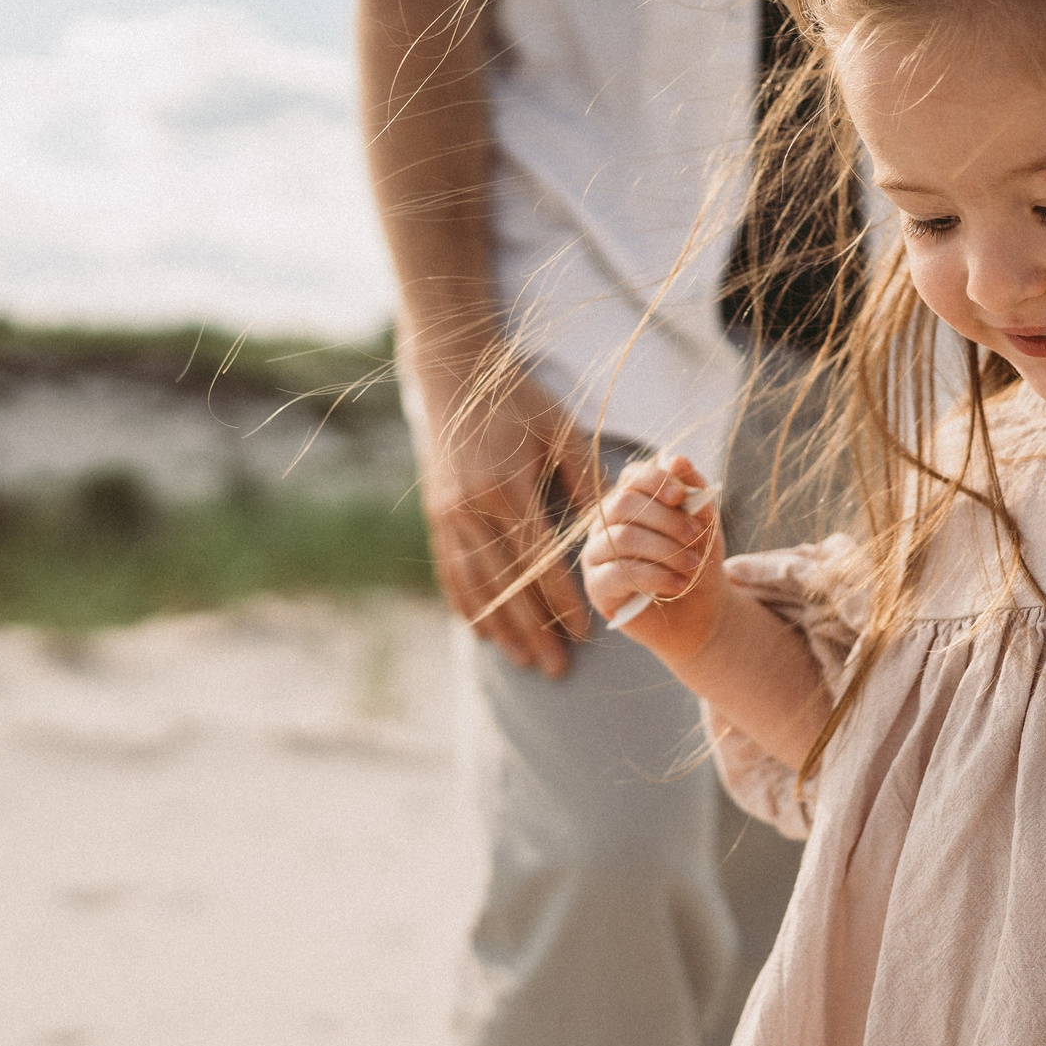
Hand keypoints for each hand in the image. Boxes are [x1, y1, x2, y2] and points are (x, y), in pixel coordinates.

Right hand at [418, 364, 600, 676]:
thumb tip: (609, 530)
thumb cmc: (521, 403)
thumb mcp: (563, 431)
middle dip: (533, 631)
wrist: (455, 376)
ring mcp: (448, 515)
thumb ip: (586, 481)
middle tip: (557, 669)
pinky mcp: (436, 516)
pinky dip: (468, 606)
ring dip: (501, 628)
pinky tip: (483, 633)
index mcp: (507, 488)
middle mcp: (471, 508)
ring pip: (478, 587)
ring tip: (524, 662)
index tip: (584, 632)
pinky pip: (451, 572)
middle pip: (507, 585)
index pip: (539, 560)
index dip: (561, 600)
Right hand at [580, 455, 726, 661]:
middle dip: (667, 520)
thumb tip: (677, 458)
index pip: (632, 476)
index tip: (682, 497)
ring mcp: (597, 555)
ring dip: (666, 550)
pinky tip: (677, 584)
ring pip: (622, 538)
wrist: (702, 612)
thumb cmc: (699, 561)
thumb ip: (693, 490)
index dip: (656, 480)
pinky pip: (617, 573)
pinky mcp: (597, 588)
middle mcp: (606, 523)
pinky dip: (655, 576)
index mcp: (631, 500)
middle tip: (696, 537)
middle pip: (624, 503)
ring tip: (693, 566)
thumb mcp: (705, 523)